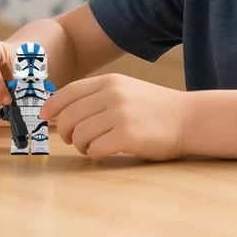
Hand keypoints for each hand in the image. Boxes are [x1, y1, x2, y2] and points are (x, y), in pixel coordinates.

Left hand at [41, 73, 189, 160]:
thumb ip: (98, 96)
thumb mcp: (126, 90)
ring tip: (92, 147)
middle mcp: (112, 95)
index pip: (68, 92)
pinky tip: (104, 152)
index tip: (46, 117)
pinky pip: (95, 149)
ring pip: (80, 134)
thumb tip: (63, 112)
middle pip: (69, 116)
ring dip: (81, 146)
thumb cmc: (155, 109)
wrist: (189, 119)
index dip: (52, 106)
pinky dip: (95, 154)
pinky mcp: (127, 136)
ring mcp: (120, 115)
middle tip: (75, 140)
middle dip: (66, 132)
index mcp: (109, 82)